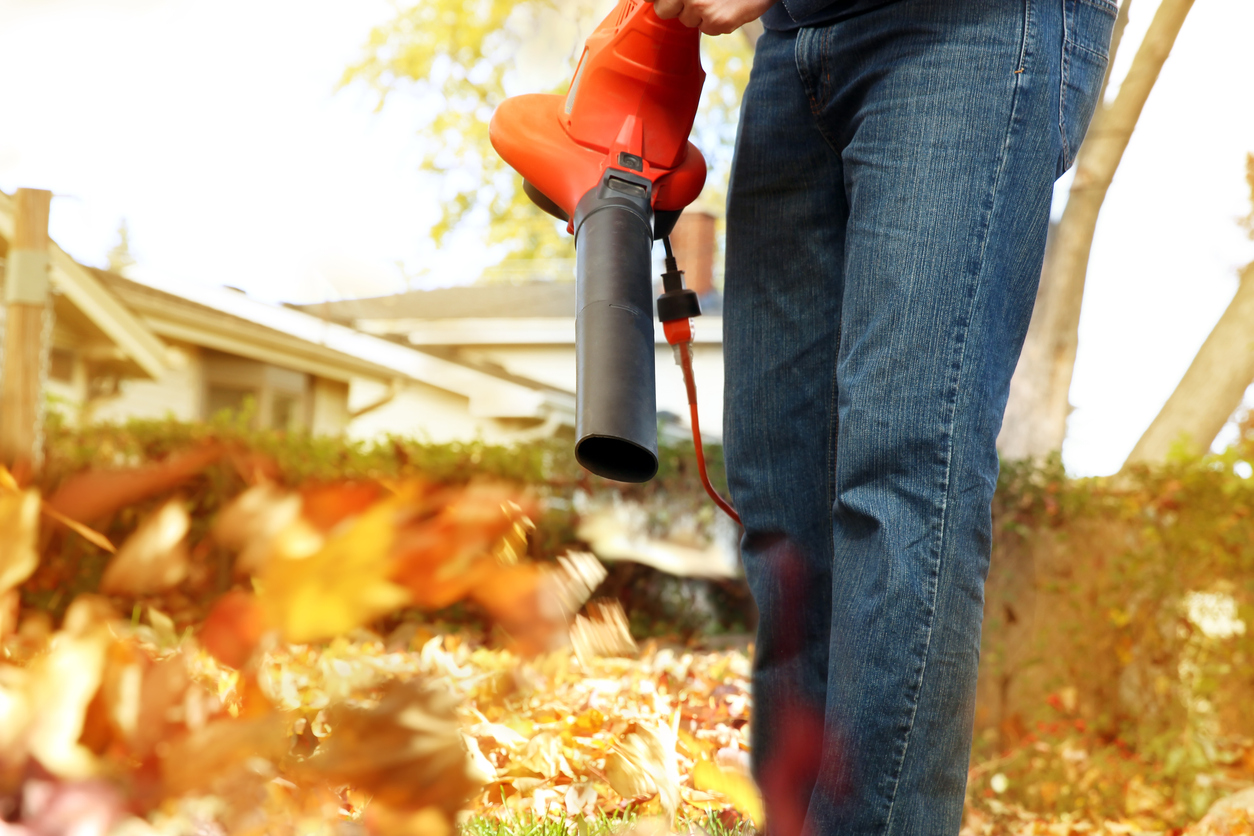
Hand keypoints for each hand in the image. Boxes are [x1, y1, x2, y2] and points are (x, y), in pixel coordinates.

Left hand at [647, 0, 775, 35]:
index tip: (661, 4)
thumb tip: (651, 1)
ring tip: (717, 0)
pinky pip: (706, 30)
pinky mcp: (716, 21)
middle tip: (696, 0)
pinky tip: (728, 9)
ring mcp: (701, 7)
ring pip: (686, 21)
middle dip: (675, 8)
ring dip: (699, 14)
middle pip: (663, 10)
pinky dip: (716, 23)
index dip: (659, 2)